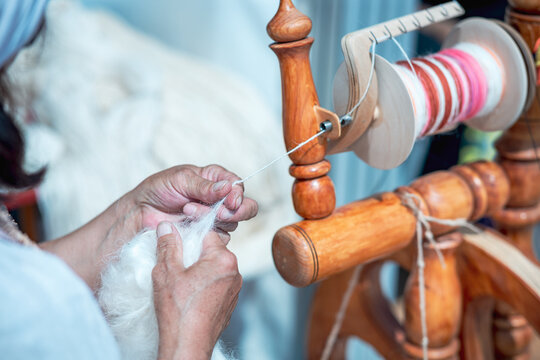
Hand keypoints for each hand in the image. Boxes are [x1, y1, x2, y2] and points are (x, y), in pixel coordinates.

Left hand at [132, 164, 257, 239]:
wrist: (141, 212)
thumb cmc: (159, 189)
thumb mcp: (181, 180)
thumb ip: (205, 186)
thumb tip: (228, 188)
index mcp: (215, 179)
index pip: (238, 186)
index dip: (238, 195)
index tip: (230, 201)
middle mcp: (219, 199)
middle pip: (245, 208)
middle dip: (235, 212)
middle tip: (219, 213)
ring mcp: (214, 218)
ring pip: (232, 224)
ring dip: (211, 219)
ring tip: (187, 211)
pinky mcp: (208, 236)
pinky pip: (219, 239)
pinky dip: (206, 234)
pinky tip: (188, 226)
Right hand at [152, 222, 241, 359]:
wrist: (188, 344)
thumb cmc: (178, 310)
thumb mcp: (167, 272)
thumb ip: (168, 245)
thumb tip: (166, 226)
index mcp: (223, 259)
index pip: (208, 234)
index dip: (190, 237)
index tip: (177, 246)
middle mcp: (235, 271)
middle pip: (212, 251)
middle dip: (195, 255)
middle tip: (176, 267)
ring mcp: (234, 289)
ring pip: (215, 268)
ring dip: (200, 271)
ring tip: (182, 284)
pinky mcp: (230, 303)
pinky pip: (218, 285)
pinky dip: (205, 286)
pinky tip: (190, 296)